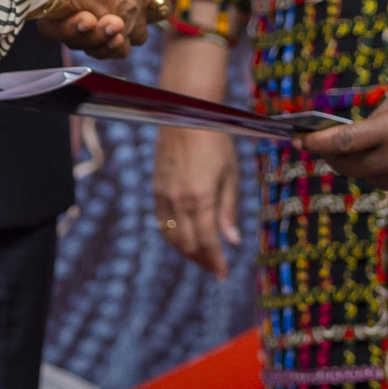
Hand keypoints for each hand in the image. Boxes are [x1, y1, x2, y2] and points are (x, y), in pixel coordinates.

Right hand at [152, 33, 237, 276]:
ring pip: (172, 236)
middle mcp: (178, 200)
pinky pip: (161, 222)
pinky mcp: (155, 188)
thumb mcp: (230, 174)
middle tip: (215, 268)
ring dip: (186, 251)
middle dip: (202, 260)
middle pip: (188, 244)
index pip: (207, 242)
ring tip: (201, 257)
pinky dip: (172, 235)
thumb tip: (232, 241)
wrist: (185, 113)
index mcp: (200, 197)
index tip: (223, 275)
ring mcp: (163, 195)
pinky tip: (184, 237)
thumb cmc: (215, 140)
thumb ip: (228, 210)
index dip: (215, 262)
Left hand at [299, 79, 387, 201]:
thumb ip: (378, 113)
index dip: (317, 143)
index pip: (344, 142)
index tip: (299, 141)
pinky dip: (384, 174)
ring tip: (359, 151)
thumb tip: (359, 131)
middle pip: (350, 166)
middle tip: (322, 148)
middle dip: (332, 157)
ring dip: (360, 165)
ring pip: (370, 178)